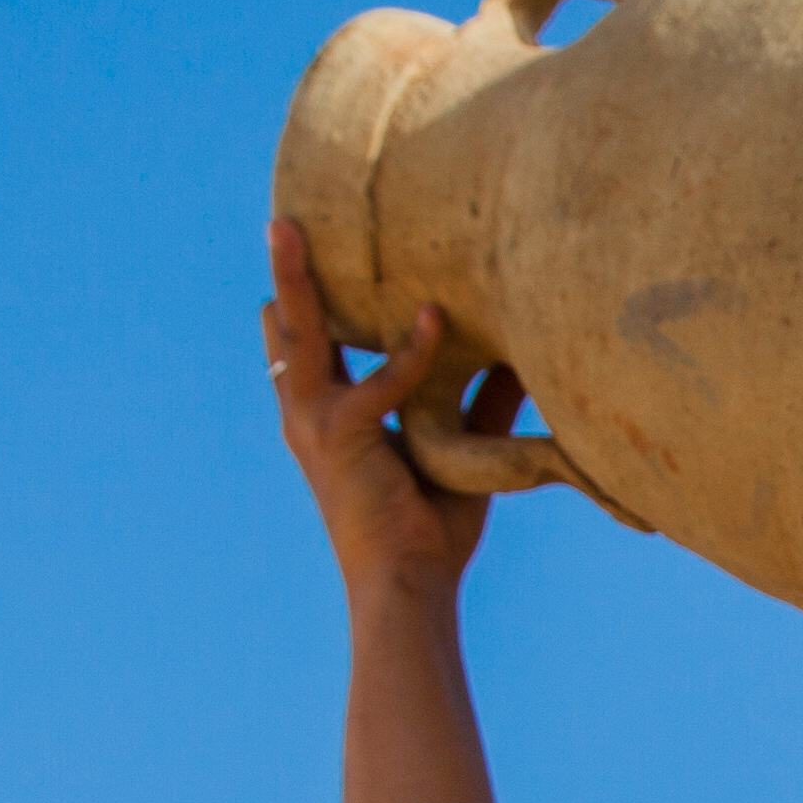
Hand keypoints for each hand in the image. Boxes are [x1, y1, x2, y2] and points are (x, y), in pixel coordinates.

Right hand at [266, 214, 519, 617]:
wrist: (408, 584)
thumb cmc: (429, 528)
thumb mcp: (458, 451)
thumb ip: (480, 401)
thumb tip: (517, 358)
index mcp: (326, 415)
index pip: (308, 343)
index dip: (310, 297)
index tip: (319, 245)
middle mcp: (309, 413)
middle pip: (287, 326)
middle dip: (285, 271)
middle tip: (285, 217)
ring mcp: (315, 421)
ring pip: (299, 331)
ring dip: (295, 277)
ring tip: (289, 226)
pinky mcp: (342, 435)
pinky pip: (383, 380)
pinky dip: (412, 352)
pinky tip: (434, 318)